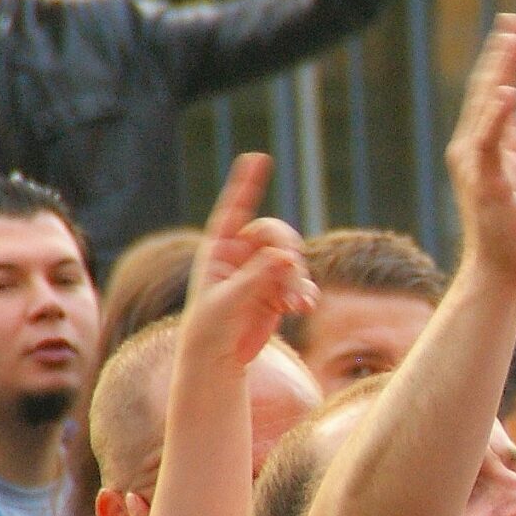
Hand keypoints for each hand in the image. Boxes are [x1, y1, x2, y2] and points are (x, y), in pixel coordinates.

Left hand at [186, 154, 316, 365]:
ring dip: (298, 280)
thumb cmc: (211, 326)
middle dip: (287, 251)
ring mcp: (262, 272)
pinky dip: (304, 293)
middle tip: (292, 267)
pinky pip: (300, 283)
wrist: (218, 357)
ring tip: (298, 304)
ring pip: (292, 262)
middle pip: (275, 235)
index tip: (258, 158)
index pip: (234, 209)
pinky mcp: (278, 292)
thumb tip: (287, 257)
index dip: (247, 183)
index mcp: (219, 248)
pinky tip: (303, 307)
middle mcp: (243, 254)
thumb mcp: (230, 300)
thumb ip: (258, 276)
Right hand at [447, 15, 515, 286]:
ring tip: (515, 41)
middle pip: (486, 91)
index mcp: (480, 144)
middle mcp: (470, 148)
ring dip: (502, 73)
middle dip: (502, 55)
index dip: (504, 59)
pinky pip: (491, 144)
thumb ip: (513, 139)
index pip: (492, 91)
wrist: (503, 267)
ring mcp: (476, 164)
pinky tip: (509, 93)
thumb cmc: (512, 224)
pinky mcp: (487, 182)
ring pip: (487, 109)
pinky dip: (498, 117)